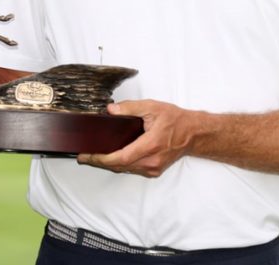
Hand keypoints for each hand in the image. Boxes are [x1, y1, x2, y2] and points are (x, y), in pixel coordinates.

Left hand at [77, 100, 194, 177]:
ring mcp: (153, 168)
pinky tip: (113, 158)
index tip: (87, 156)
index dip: (101, 159)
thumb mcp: (153, 107)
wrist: (193, 133)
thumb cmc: (176, 120)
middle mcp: (151, 161)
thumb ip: (131, 107)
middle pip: (119, 166)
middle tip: (84, 157)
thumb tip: (111, 110)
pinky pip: (133, 170)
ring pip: (125, 169)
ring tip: (94, 157)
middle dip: (100, 162)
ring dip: (109, 164)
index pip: (120, 158)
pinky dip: (121, 165)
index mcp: (150, 145)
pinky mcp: (154, 170)